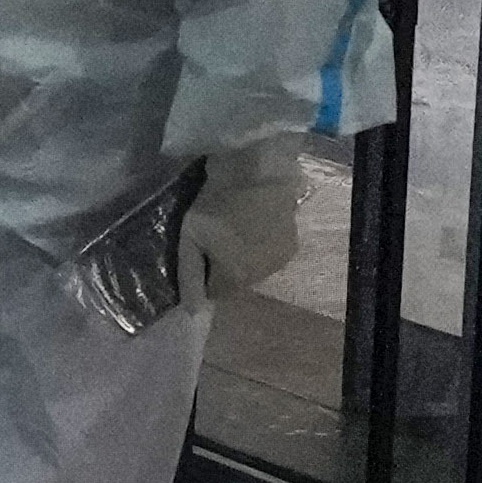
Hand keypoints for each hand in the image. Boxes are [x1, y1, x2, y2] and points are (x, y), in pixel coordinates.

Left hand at [179, 132, 317, 306]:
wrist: (256, 170)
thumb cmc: (216, 203)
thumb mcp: (189, 238)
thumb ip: (189, 276)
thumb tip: (193, 312)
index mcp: (235, 278)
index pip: (215, 293)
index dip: (205, 273)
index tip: (200, 250)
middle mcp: (261, 277)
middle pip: (236, 281)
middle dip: (225, 266)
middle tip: (217, 237)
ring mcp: (279, 260)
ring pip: (255, 268)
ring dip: (245, 256)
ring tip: (237, 227)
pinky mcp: (292, 242)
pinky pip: (270, 253)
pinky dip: (261, 244)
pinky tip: (256, 222)